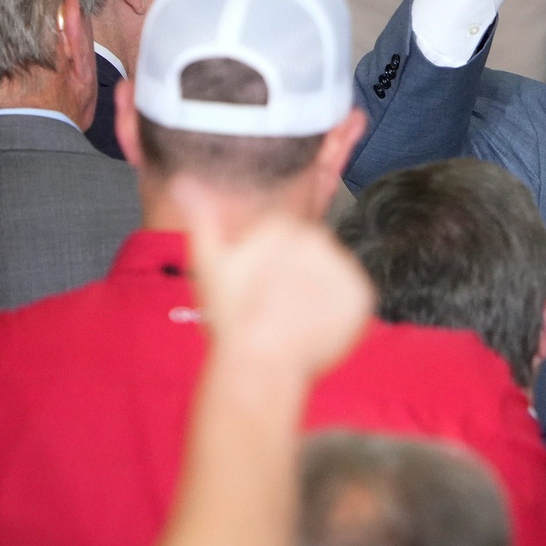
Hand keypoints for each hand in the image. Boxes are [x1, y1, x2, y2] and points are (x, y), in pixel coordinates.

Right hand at [176, 180, 373, 384]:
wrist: (262, 365)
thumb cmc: (232, 317)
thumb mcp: (209, 263)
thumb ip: (202, 216)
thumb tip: (183, 181)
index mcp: (282, 226)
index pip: (281, 235)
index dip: (266, 263)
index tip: (257, 284)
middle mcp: (319, 238)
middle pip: (308, 252)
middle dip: (293, 273)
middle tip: (272, 303)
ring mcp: (343, 266)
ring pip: (328, 274)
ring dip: (314, 291)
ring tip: (289, 317)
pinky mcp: (362, 294)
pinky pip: (348, 298)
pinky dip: (335, 311)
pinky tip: (310, 325)